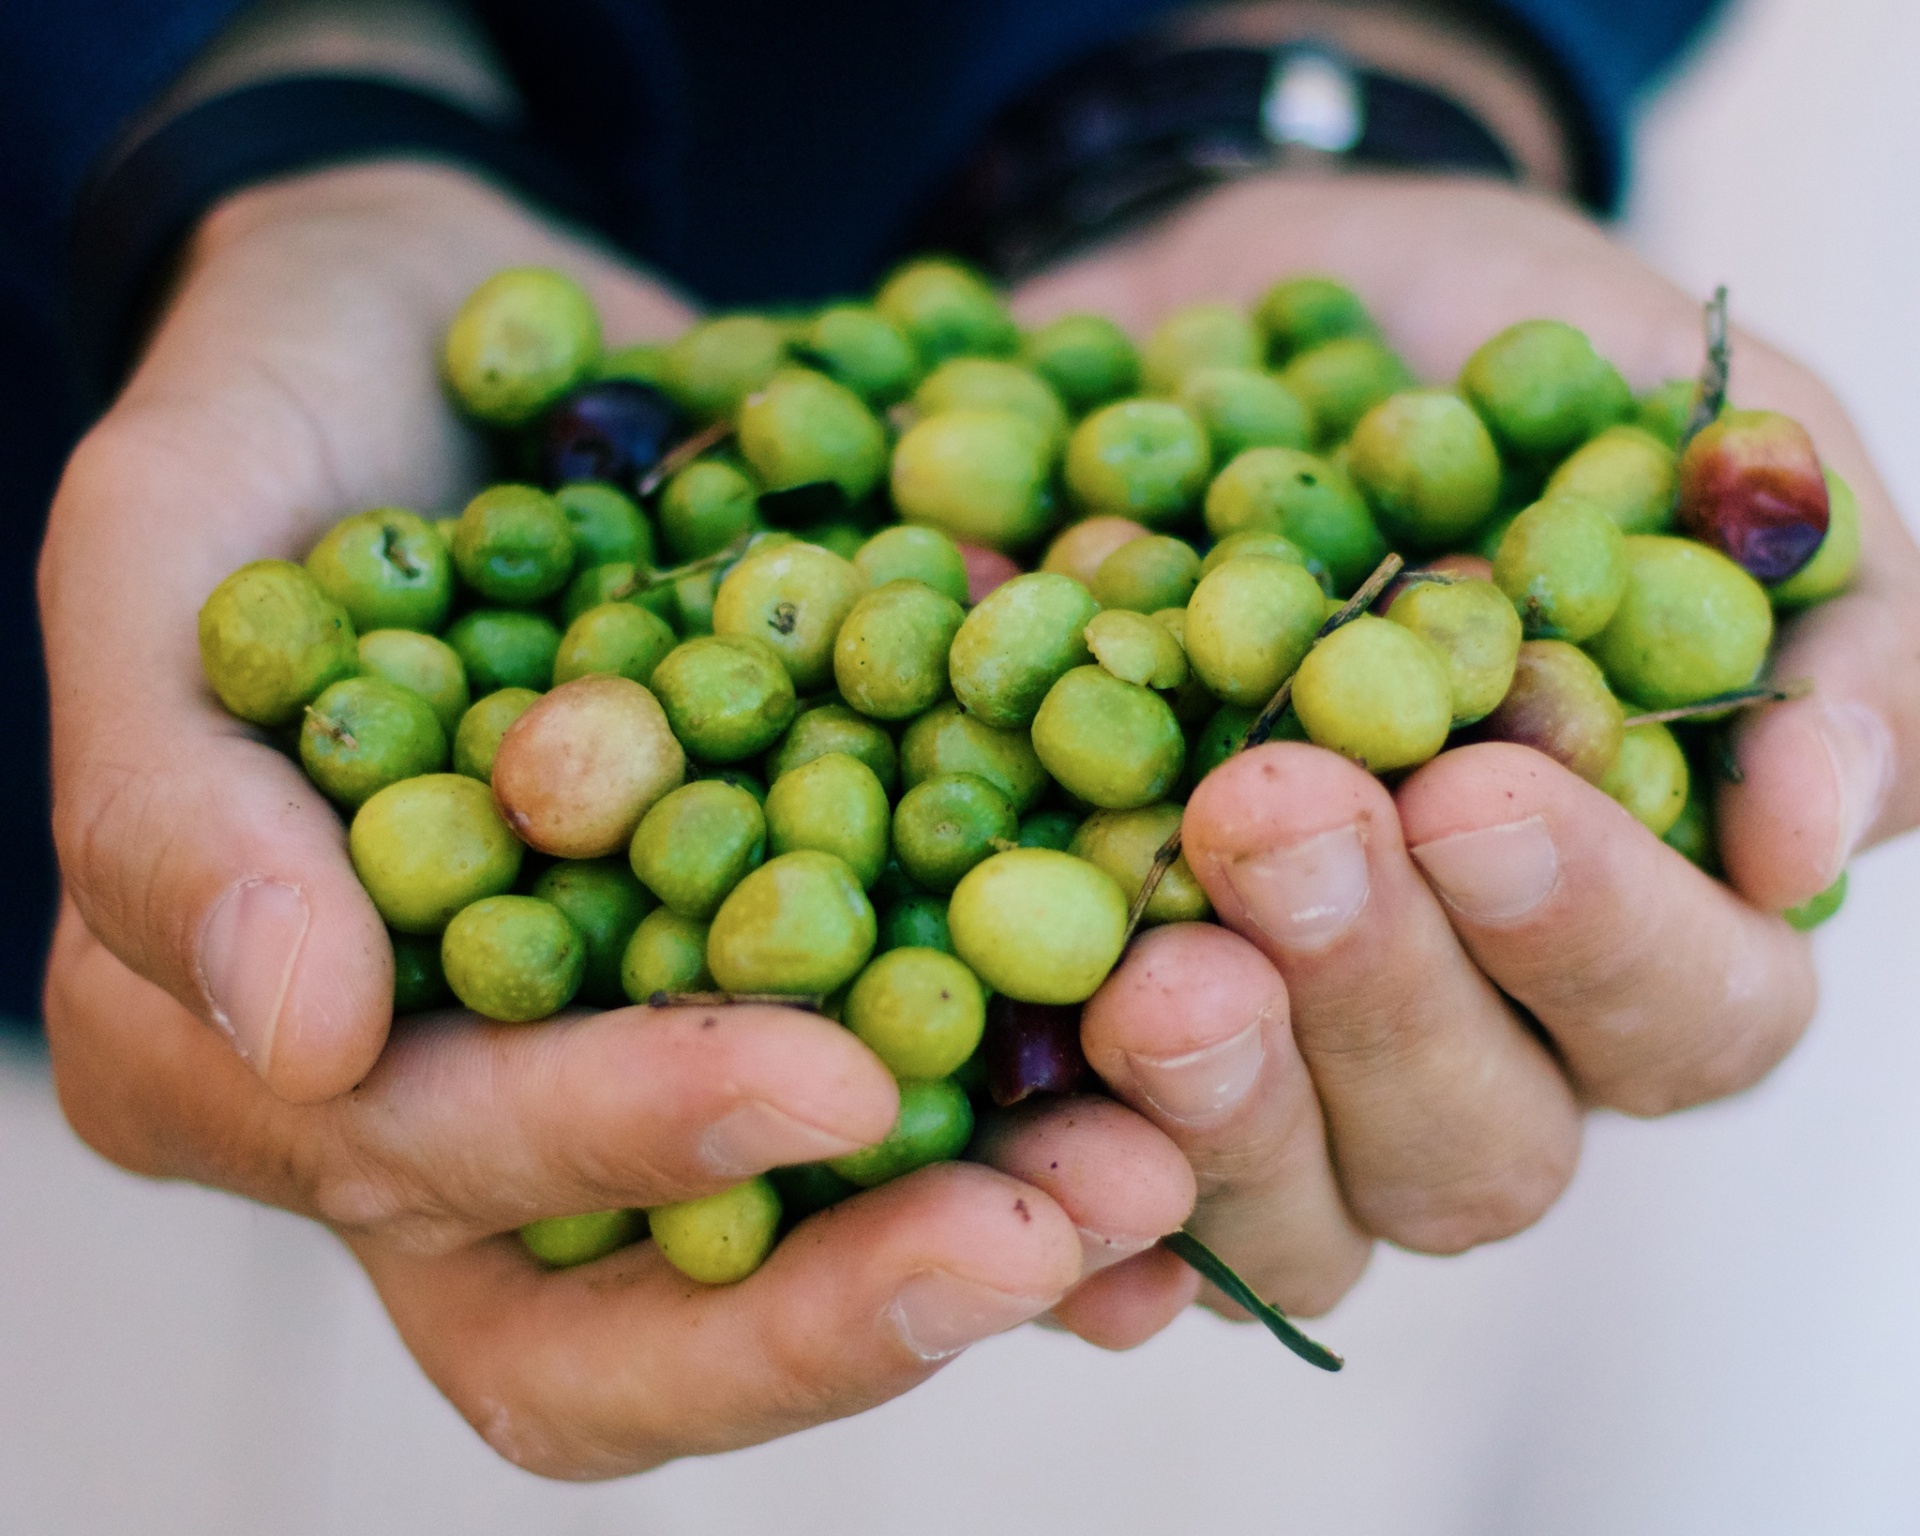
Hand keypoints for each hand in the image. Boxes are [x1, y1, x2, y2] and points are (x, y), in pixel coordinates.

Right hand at [39, 161, 1195, 1473]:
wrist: (454, 324)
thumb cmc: (272, 410)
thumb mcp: (159, 536)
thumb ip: (175, 792)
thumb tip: (303, 1032)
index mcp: (275, 1058)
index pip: (440, 1177)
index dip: (619, 1146)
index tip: (820, 1073)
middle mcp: (472, 1111)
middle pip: (650, 1305)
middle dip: (851, 1288)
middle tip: (1064, 1218)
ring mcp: (651, 1045)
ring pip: (815, 1225)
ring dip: (997, 1217)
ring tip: (1172, 1160)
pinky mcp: (796, 961)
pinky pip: (929, 1077)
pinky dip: (1050, 1108)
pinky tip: (1193, 1116)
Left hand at [1007, 173, 1919, 1324]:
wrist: (1208, 314)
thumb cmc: (1476, 358)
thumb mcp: (1686, 421)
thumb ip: (1813, 615)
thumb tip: (1810, 834)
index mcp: (1647, 920)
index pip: (1688, 1010)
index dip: (1596, 935)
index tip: (1473, 795)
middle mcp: (1463, 1036)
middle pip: (1468, 1147)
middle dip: (1375, 997)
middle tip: (1270, 824)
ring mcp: (1271, 1068)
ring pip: (1286, 1210)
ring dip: (1219, 1109)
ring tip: (1145, 971)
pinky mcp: (1088, 1050)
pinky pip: (1077, 1188)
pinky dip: (1049, 1185)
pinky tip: (1001, 1162)